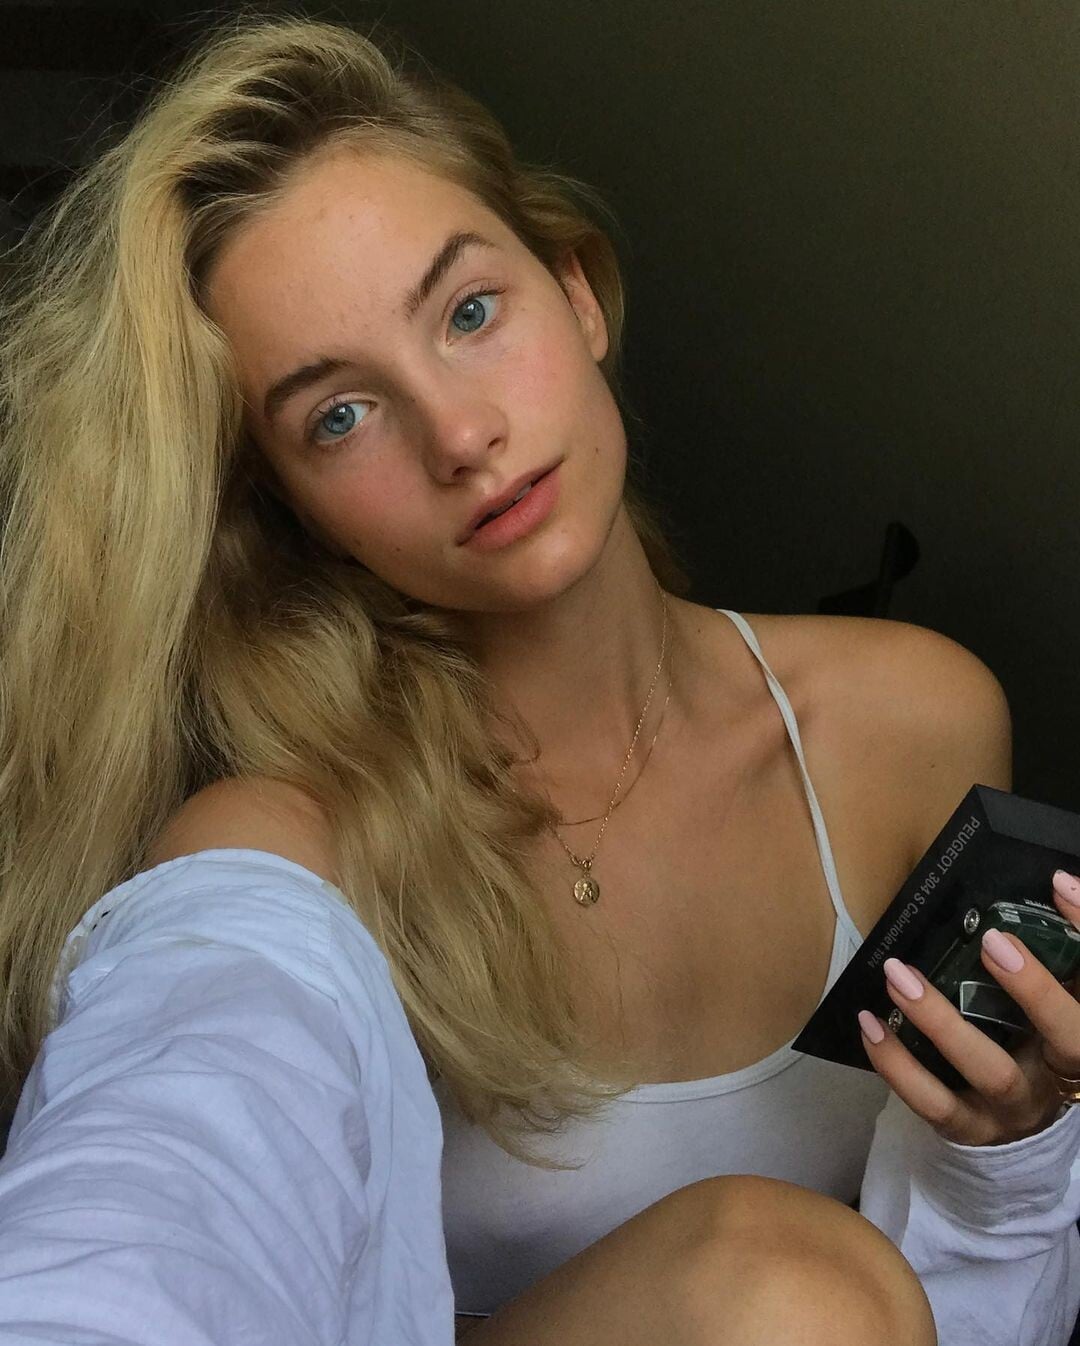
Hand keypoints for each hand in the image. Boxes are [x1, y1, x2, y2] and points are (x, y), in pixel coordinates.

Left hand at [856, 871, 1079, 1145]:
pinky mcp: (971, 1131)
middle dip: (1036, 989)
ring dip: (942, 1020)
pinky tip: (870, 1025)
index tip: (1060, 884)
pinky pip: (934, 1102)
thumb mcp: (1049, 1013)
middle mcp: (1060, 1075)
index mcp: (1078, 1039)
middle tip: (994, 940)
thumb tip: (1035, 884)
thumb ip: (1049, 962)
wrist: (1022, 1137)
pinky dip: (897, 1064)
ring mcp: (1015, 1108)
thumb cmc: (1031, 1049)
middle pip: (1071, 1037)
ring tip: (898, 976)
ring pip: (989, 1070)